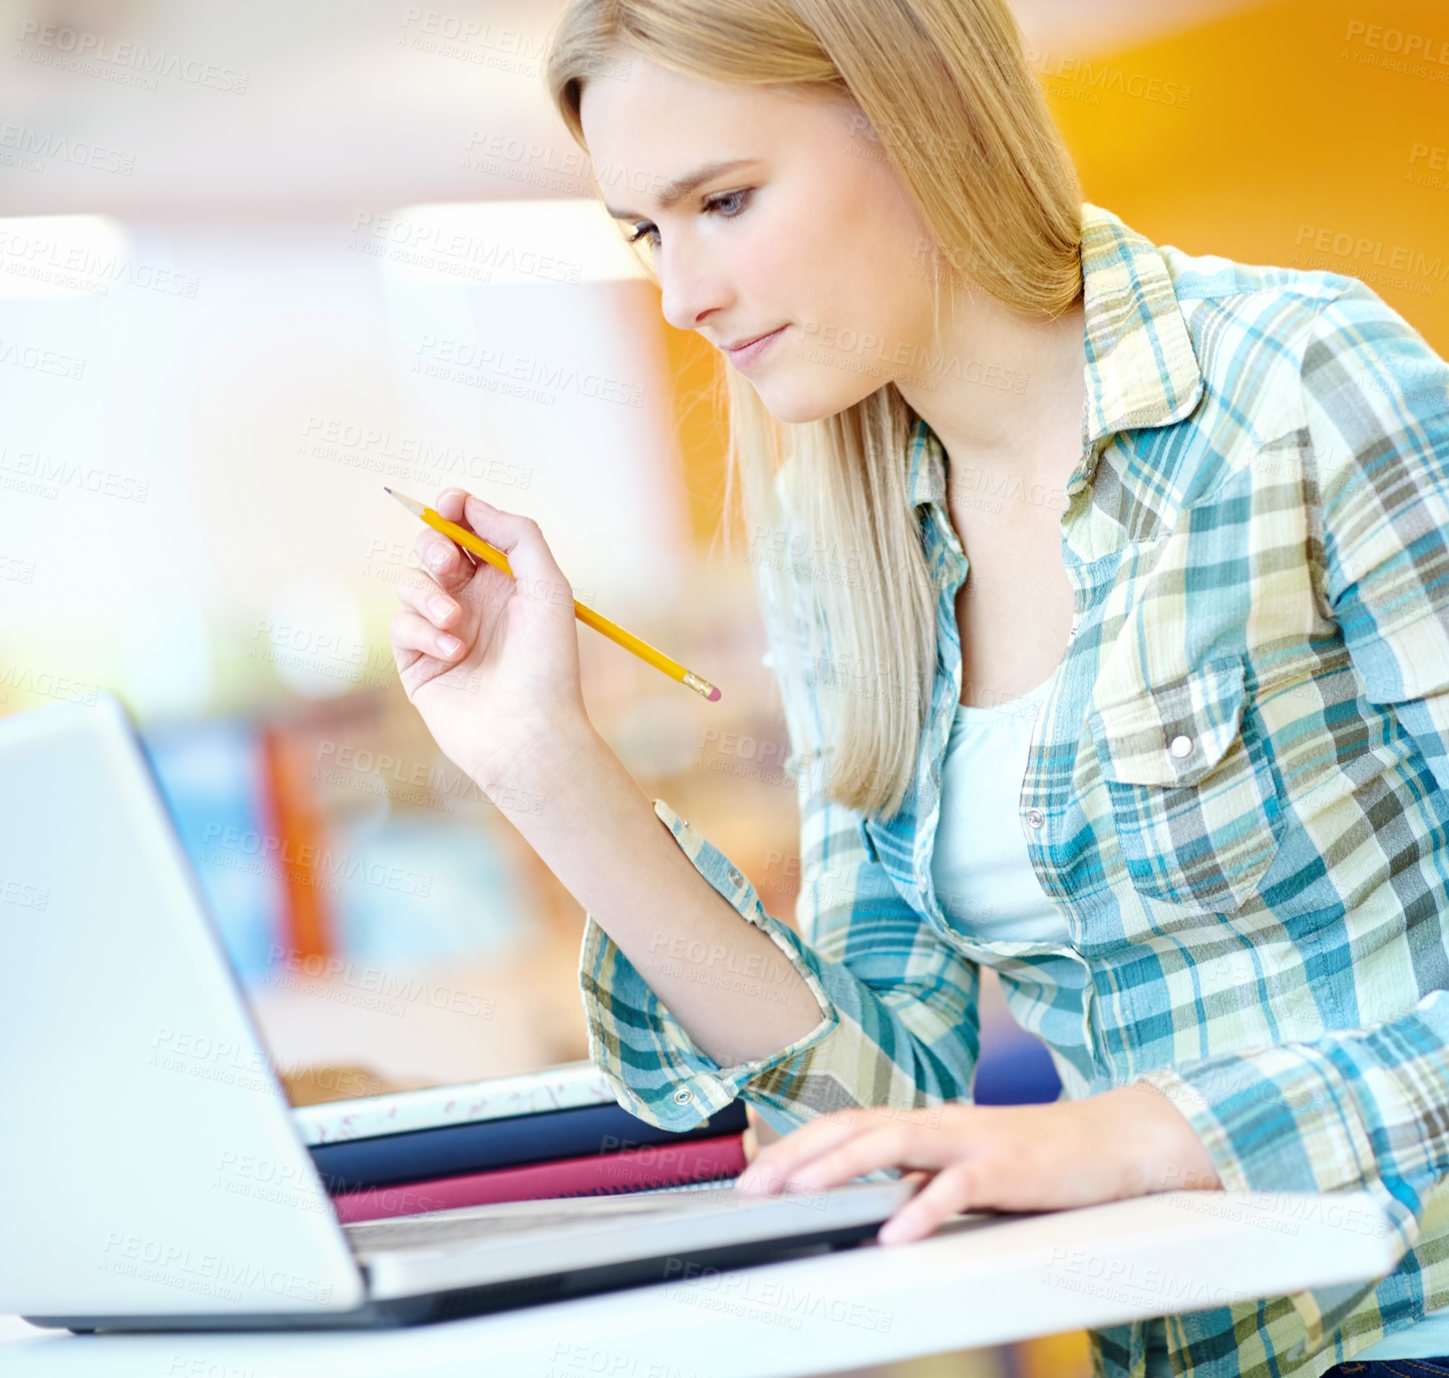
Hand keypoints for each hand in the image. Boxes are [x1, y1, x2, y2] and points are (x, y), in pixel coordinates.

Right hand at [389, 488, 588, 793]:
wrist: (527, 731)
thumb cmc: (547, 662)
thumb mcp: (548, 586)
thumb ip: (517, 535)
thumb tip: (470, 505)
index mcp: (507, 580)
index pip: (470, 530)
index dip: (455, 510)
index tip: (450, 505)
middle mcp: (474, 601)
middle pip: (432, 547)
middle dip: (434, 545)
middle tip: (450, 565)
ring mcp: (442, 630)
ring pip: (410, 582)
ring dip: (430, 596)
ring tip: (457, 626)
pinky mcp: (418, 662)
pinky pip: (402, 625)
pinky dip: (424, 633)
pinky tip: (454, 654)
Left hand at [733, 1085, 1221, 1246]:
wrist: (1117, 1142)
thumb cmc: (1040, 1159)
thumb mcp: (968, 1167)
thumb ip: (923, 1178)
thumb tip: (874, 1204)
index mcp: (928, 1125)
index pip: (849, 1125)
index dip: (798, 1145)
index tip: (754, 1173)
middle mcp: (942, 1124)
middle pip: (857, 1126)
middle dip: (799, 1154)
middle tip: (753, 1185)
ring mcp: (974, 1142)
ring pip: (897, 1141)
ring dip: (842, 1166)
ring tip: (801, 1193)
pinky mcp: (1011, 1168)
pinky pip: (960, 1187)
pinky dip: (925, 1209)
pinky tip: (896, 1234)